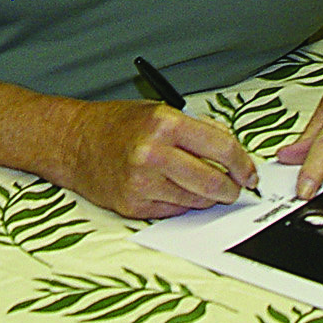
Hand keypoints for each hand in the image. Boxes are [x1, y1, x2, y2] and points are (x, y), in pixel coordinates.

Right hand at [56, 99, 258, 218]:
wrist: (73, 142)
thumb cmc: (115, 124)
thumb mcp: (157, 111)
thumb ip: (196, 129)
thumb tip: (230, 150)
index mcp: (164, 123)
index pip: (221, 147)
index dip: (243, 163)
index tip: (249, 171)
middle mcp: (154, 153)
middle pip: (214, 181)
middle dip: (231, 188)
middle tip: (234, 187)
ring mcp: (143, 182)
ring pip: (197, 200)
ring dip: (207, 197)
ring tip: (200, 185)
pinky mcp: (135, 205)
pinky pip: (175, 210)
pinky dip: (182, 203)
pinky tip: (172, 189)